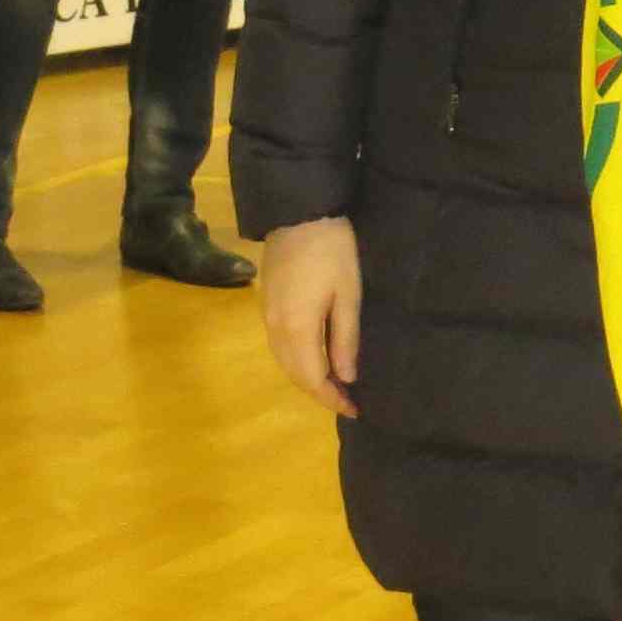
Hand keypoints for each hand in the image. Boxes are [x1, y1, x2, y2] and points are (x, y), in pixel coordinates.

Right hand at [261, 215, 360, 417]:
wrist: (299, 211)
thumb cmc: (332, 251)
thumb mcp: (348, 294)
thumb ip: (345, 338)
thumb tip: (345, 377)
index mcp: (297, 329)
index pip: (312, 378)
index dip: (332, 398)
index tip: (355, 409)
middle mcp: (275, 328)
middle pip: (294, 374)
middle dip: (319, 392)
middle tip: (348, 400)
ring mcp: (266, 315)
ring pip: (284, 360)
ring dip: (307, 376)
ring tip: (335, 383)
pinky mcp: (266, 303)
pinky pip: (279, 344)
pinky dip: (297, 359)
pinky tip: (316, 357)